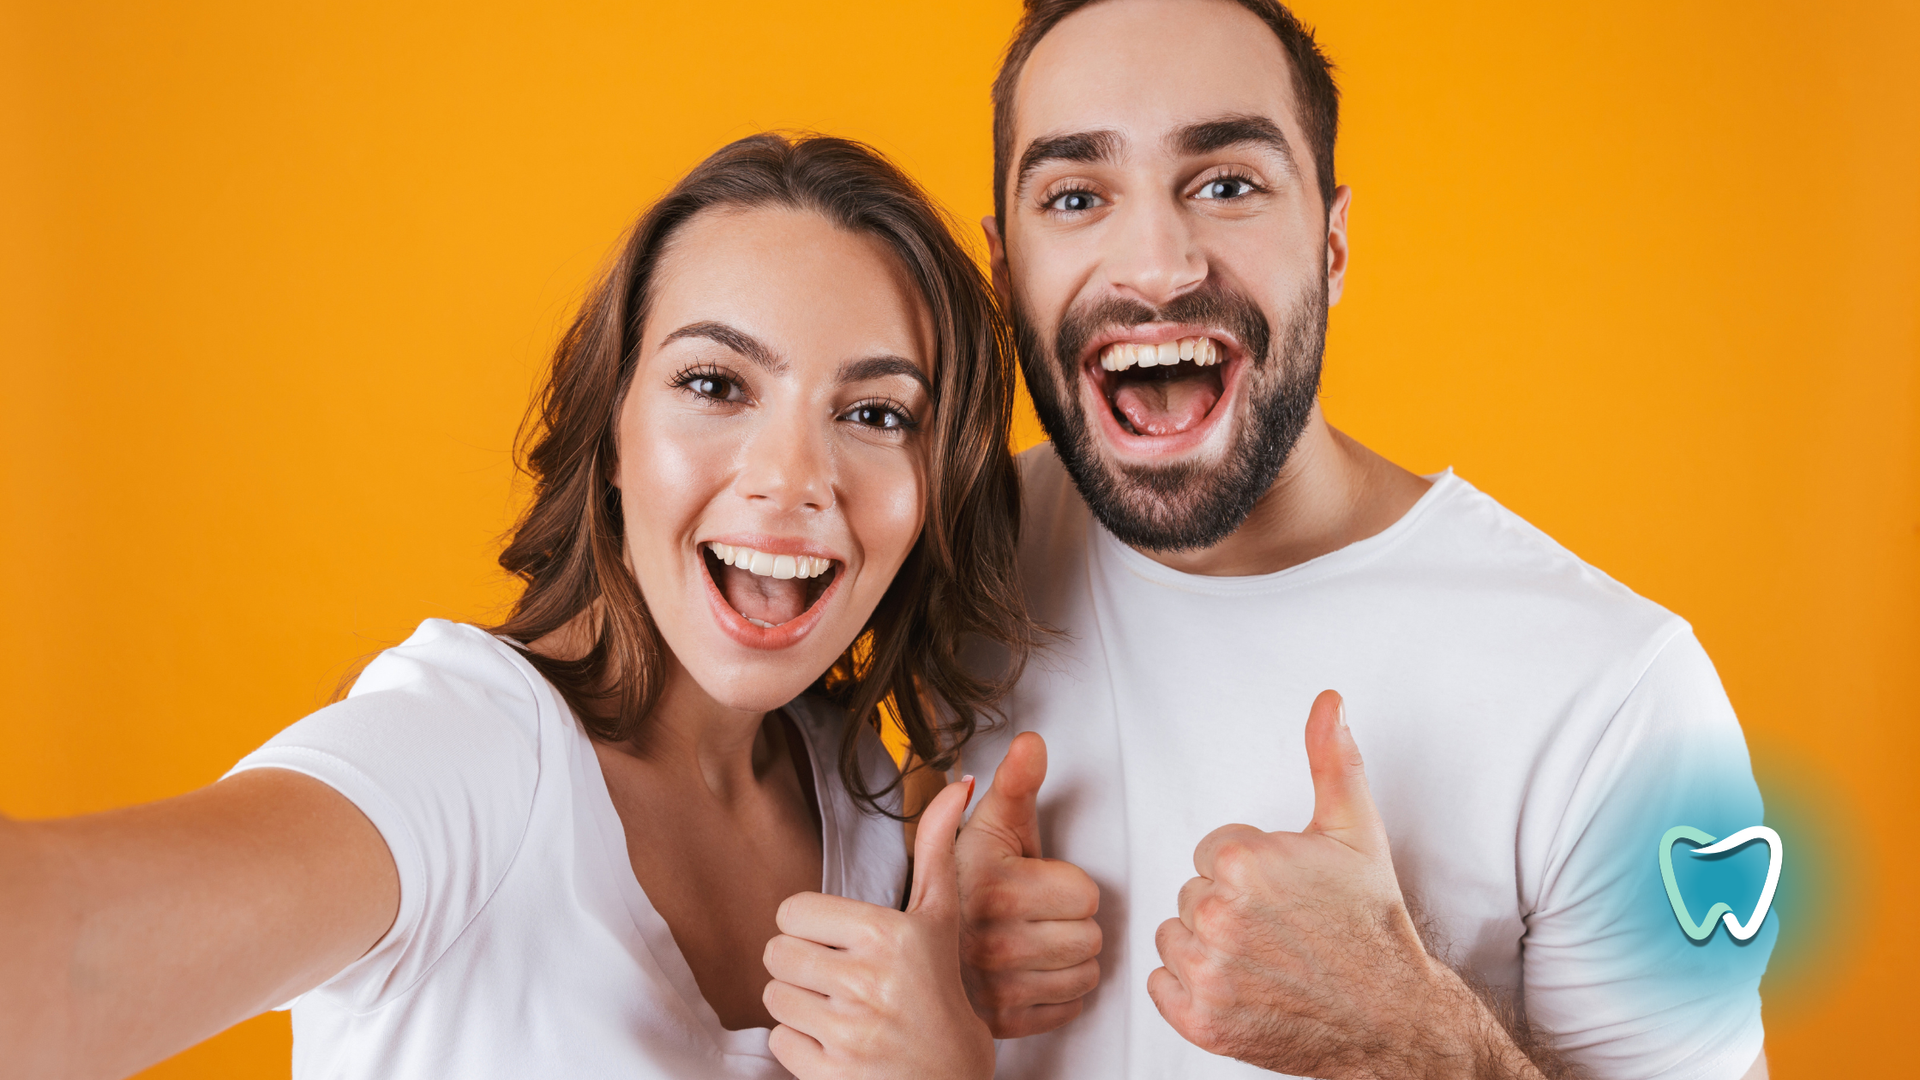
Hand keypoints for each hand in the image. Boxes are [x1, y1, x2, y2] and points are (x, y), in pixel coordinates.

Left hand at [763, 777, 994, 1079]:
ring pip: (774, 999)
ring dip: (800, 1008)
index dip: (810, 928)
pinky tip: (839, 1047)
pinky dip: (802, 1049)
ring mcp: (849, 1032)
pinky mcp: (832, 1074)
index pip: (792, 912)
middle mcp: (869, 981)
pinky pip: (779, 1045)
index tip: (839, 942)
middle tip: (840, 980)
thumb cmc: (944, 1001)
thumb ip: (936, 852)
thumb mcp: (942, 923)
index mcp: (890, 934)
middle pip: (777, 954)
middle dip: (803, 968)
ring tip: (840, 1013)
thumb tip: (956, 786)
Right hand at [954, 732, 1102, 1036]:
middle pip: (1092, 938)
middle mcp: (993, 942)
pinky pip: (1070, 1008)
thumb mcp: (990, 827)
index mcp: (995, 888)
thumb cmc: (968, 882)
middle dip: (1072, 924)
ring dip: (1069, 960)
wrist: (921, 946)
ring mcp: (996, 988)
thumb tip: (1032, 743)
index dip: (1068, 887)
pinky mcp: (1002, 1023)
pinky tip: (1031, 973)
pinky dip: (1058, 994)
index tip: (1036, 885)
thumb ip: (1016, 784)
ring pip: (1086, 975)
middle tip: (1037, 915)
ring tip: (1035, 942)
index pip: (1088, 896)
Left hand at [1148, 691, 1536, 1079]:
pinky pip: (1161, 985)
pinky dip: (1191, 990)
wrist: (1392, 1015)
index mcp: (1244, 862)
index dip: (1249, 870)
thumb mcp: (1356, 830)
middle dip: (1227, 905)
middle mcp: (1218, 916)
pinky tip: (1239, 987)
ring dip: (1207, 946)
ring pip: (1174, 937)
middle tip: (1280, 927)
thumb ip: (1332, 760)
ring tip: (1263, 957)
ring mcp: (1208, 973)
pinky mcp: (1200, 1021)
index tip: (1285, 892)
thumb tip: (1328, 703)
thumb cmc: (1370, 927)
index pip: (1211, 852)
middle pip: (1190, 892)